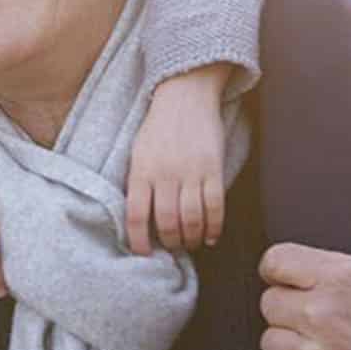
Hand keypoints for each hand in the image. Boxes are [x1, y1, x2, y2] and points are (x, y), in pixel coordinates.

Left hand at [125, 63, 229, 253]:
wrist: (184, 96)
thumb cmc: (157, 127)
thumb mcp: (137, 152)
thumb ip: (138, 182)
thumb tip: (138, 219)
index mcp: (140, 170)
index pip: (135, 215)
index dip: (138, 240)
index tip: (143, 253)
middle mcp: (164, 173)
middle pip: (167, 221)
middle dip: (170, 242)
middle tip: (172, 247)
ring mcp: (190, 171)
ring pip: (192, 218)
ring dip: (192, 238)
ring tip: (190, 243)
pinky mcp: (213, 168)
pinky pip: (215, 206)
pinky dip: (214, 227)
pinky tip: (211, 237)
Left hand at [257, 166, 350, 349]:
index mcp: (345, 277)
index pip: (274, 261)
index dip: (287, 273)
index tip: (305, 284)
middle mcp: (324, 314)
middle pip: (269, 303)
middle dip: (292, 311)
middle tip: (326, 320)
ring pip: (270, 342)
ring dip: (292, 347)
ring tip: (329, 347)